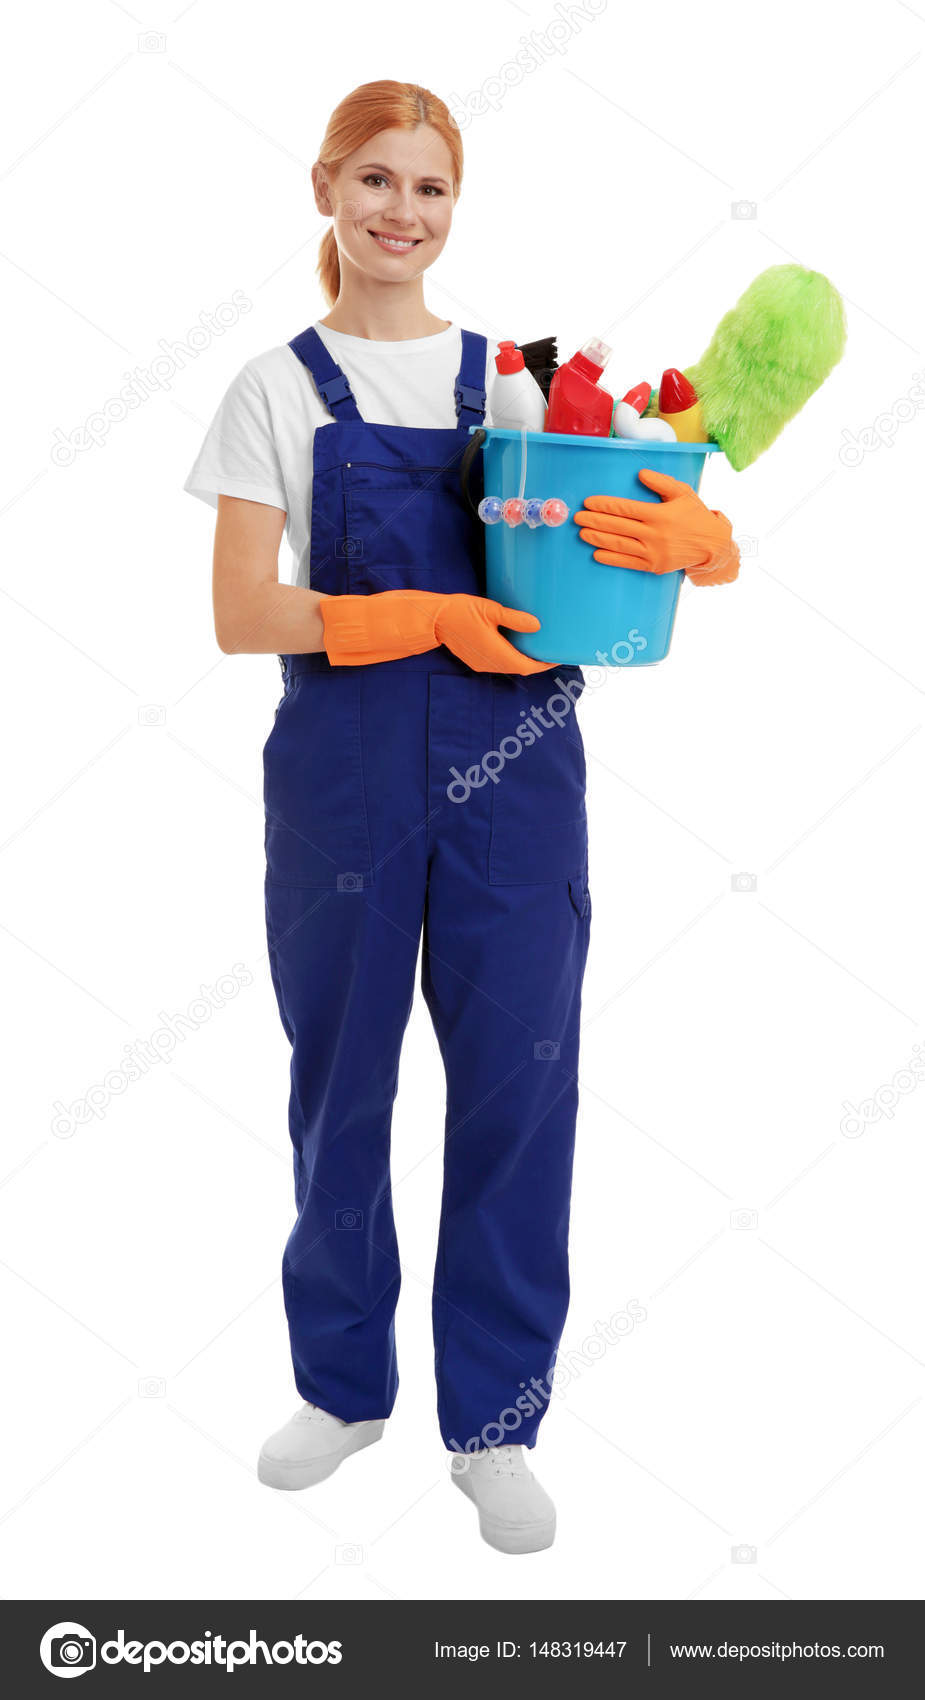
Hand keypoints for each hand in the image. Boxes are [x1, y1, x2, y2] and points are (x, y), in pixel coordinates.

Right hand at [319, 588, 556, 670]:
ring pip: (511, 666)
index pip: (529, 666)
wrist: (433, 620)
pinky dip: (513, 656)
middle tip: (555, 650)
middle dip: (539, 662)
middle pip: (522, 668)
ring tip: (540, 647)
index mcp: (498, 654)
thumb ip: (514, 619)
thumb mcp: (490, 610)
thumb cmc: (461, 611)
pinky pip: (501, 662)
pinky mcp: (477, 659)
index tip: (560, 656)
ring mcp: (483, 664)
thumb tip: (537, 625)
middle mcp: (492, 664)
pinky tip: (519, 644)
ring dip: (526, 660)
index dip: (546, 664)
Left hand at [573, 468, 739, 585]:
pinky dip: (611, 559)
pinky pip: (628, 563)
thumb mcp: (682, 493)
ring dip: (597, 539)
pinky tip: (597, 554)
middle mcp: (654, 535)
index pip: (625, 509)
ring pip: (619, 545)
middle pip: (617, 527)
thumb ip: (661, 482)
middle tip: (577, 518)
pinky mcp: (654, 566)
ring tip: (582, 534)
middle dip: (594, 522)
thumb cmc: (695, 515)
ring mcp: (653, 553)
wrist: (712, 545)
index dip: (604, 505)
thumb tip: (640, 475)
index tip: (588, 503)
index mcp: (659, 514)